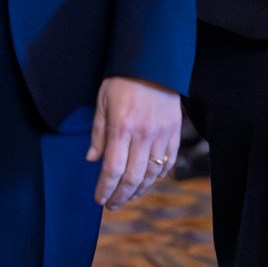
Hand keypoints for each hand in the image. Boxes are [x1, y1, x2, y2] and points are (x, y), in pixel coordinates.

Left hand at [89, 77, 182, 209]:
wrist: (155, 61)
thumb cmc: (123, 79)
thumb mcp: (102, 101)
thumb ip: (98, 132)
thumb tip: (92, 160)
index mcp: (122, 127)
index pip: (112, 169)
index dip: (105, 189)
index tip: (98, 200)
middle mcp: (144, 134)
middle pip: (133, 177)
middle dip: (120, 196)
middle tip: (111, 205)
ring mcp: (162, 134)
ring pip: (152, 174)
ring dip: (139, 190)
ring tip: (128, 197)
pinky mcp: (175, 132)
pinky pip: (169, 162)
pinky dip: (159, 176)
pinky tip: (149, 182)